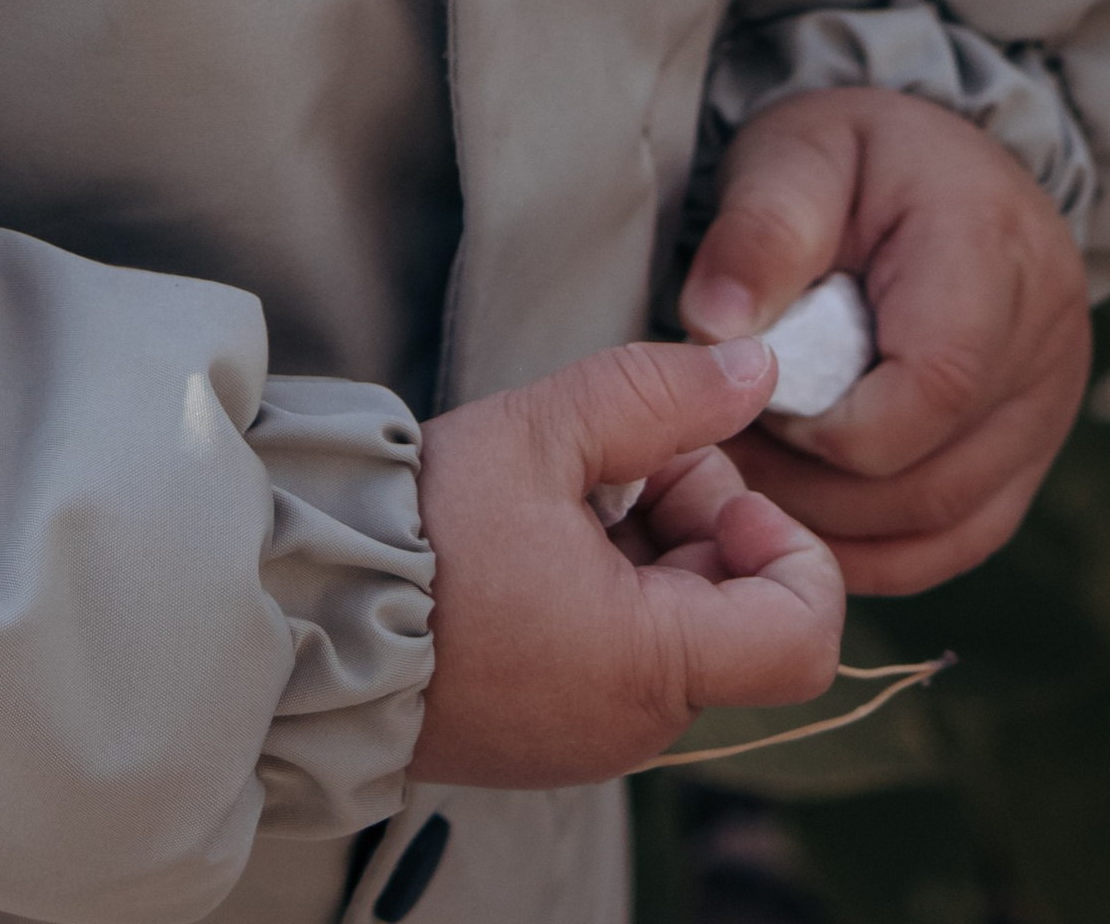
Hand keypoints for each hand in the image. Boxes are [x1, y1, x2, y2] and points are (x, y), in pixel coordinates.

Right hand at [411, 335, 843, 787]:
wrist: (305, 616)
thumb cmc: (420, 532)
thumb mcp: (543, 432)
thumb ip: (658, 394)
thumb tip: (756, 370)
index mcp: (649, 670)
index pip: (803, 631)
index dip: (786, 542)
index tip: (711, 482)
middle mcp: (635, 728)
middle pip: (735, 611)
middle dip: (693, 516)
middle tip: (605, 461)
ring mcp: (590, 739)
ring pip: (676, 627)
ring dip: (643, 547)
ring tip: (553, 497)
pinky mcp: (549, 734)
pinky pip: (620, 657)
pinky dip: (602, 591)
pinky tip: (529, 544)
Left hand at [679, 87, 1090, 595]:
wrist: (934, 168)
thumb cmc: (852, 158)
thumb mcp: (796, 154)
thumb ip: (760, 232)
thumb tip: (711, 327)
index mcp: (993, 250)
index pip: (934, 384)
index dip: (828, 423)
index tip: (746, 400)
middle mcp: (1045, 341)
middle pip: (932, 475)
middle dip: (812, 486)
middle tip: (722, 453)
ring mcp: (1049, 408)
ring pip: (946, 525)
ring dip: (834, 525)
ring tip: (752, 475)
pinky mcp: (1030, 454)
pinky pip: (959, 540)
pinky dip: (874, 547)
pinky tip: (802, 517)